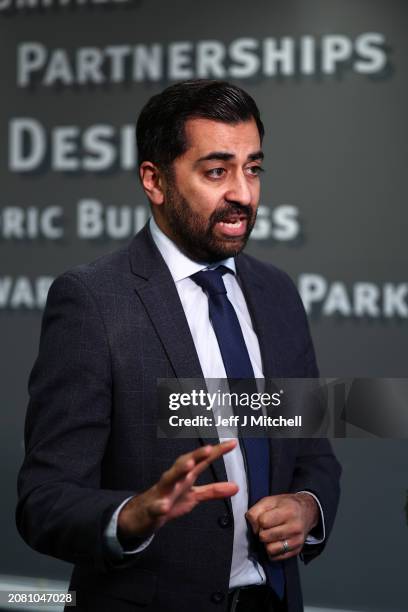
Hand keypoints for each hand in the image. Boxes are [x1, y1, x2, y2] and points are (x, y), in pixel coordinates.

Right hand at [118, 441, 237, 542]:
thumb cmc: (170, 499)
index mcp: (186, 476)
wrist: (143, 515)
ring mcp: (162, 492)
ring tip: (190, 465)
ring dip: (178, 470)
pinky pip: (156, 507)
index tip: (232, 443)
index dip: (217, 452)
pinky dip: (159, 506)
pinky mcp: (153, 508)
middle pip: (184, 464)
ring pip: (169, 478)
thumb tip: (236, 486)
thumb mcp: (194, 496)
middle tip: (208, 449)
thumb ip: (214, 490)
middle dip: (195, 455)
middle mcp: (174, 479)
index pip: (202, 461)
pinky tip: (164, 506)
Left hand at [245, 493, 318, 559]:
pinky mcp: (297, 551)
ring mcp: (297, 541)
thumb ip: (256, 510)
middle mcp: (294, 527)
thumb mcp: (270, 500)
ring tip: (270, 536)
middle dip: (262, 532)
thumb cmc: (286, 505)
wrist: (307, 512)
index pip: (263, 521)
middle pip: (265, 537)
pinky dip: (272, 551)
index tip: (262, 519)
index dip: (259, 520)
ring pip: (270, 549)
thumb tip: (252, 527)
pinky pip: (276, 557)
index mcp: (288, 511)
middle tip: (266, 528)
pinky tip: (275, 542)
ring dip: (266, 543)